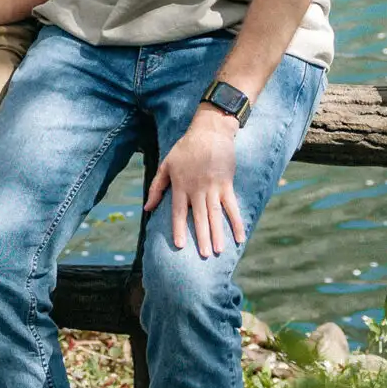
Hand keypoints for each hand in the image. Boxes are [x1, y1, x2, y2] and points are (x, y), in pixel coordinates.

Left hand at [145, 106, 244, 257]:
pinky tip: (240, 237)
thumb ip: (156, 187)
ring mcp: (213, 187)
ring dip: (218, 233)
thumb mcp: (166, 165)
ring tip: (219, 251)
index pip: (178, 211)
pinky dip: (236, 222)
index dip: (179, 228)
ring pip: (215, 214)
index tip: (180, 245)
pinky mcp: (227, 184)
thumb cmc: (186, 148)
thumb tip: (147, 208)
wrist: (209, 132)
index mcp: (181, 186)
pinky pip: (232, 206)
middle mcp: (197, 189)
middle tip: (205, 255)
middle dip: (201, 237)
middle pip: (199, 217)